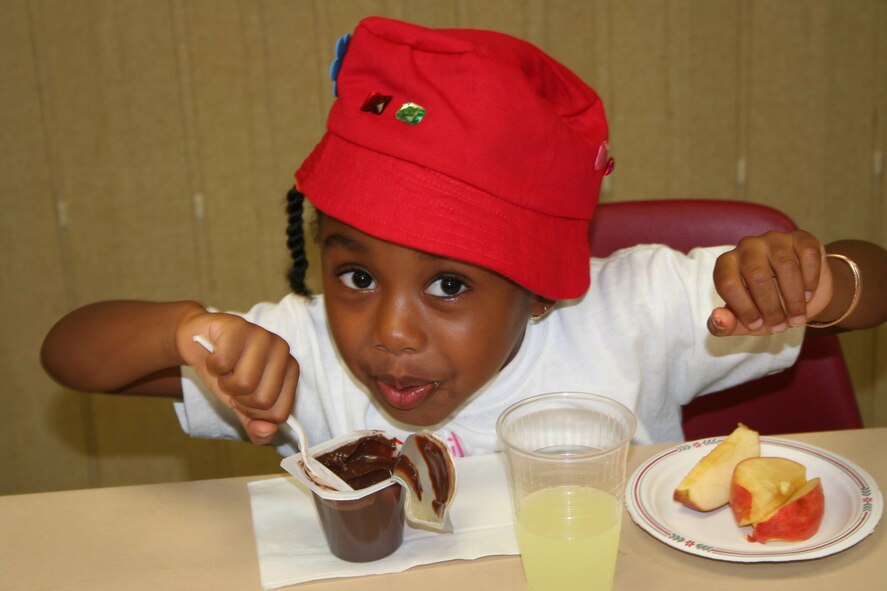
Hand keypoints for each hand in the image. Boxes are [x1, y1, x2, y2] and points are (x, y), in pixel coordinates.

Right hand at [176, 311, 298, 443]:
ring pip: (244, 383)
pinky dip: (212, 365)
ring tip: (225, 368)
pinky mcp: (238, 326)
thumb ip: (256, 424)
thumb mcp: (241, 404)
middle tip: (232, 379)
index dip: (254, 412)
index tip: (245, 396)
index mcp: (290, 370)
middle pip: (263, 400)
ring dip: (224, 382)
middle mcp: (282, 350)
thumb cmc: (226, 372)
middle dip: (238, 398)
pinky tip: (215, 355)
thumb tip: (266, 432)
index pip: (278, 414)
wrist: (198, 341)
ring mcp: (262, 335)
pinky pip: (223, 363)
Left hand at [708, 231, 832, 335]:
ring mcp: (774, 239)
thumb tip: (719, 318)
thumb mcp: (744, 322)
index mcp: (727, 264)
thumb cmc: (765, 307)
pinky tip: (808, 294)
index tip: (756, 325)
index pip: (727, 283)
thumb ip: (725, 325)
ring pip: (785, 266)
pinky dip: (811, 279)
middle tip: (780, 327)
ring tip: (797, 317)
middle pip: (757, 275)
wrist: (801, 296)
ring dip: (793, 299)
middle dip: (770, 308)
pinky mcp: (801, 238)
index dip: (743, 308)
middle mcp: (748, 246)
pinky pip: (808, 255)